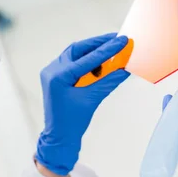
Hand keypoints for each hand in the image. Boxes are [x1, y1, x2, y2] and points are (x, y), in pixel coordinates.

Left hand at [35, 33, 129, 175]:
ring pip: (75, 54)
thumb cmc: (72, 122)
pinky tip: (99, 63)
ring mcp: (52, 73)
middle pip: (79, 49)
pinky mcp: (55, 77)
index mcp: (59, 76)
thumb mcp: (92, 99)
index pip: (88, 58)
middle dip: (98, 44)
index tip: (122, 41)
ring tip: (110, 50)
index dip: (107, 49)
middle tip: (116, 39)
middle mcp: (52, 70)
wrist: (59, 138)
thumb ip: (109, 81)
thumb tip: (125, 68)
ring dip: (92, 51)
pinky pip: (72, 63)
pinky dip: (86, 61)